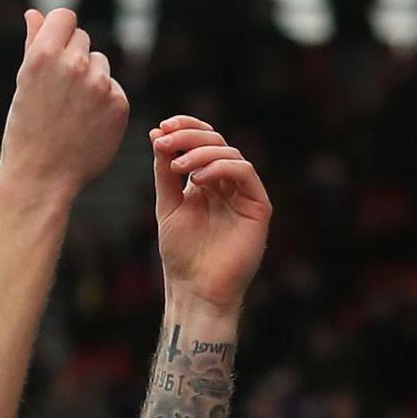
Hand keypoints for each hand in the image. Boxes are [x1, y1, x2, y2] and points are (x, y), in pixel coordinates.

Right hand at [0, 8, 129, 196]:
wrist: (40, 177)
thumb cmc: (24, 130)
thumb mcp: (23, 85)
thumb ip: (34, 44)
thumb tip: (34, 13)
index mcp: (44, 56)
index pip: (64, 16)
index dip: (59, 31)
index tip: (54, 49)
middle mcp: (74, 65)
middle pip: (83, 39)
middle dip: (72, 58)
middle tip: (57, 92)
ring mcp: (100, 84)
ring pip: (101, 64)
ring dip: (90, 80)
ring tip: (71, 111)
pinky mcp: (118, 103)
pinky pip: (113, 89)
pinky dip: (102, 103)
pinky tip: (86, 124)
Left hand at [151, 116, 271, 311]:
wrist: (195, 289)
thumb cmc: (181, 254)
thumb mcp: (167, 206)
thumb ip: (164, 173)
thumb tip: (158, 135)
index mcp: (207, 182)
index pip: (202, 143)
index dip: (185, 128)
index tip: (161, 127)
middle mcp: (227, 184)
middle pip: (216, 142)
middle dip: (189, 136)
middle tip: (164, 140)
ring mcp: (244, 194)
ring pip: (230, 154)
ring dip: (201, 152)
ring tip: (177, 166)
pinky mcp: (258, 206)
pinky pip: (245, 173)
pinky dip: (220, 168)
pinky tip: (196, 179)